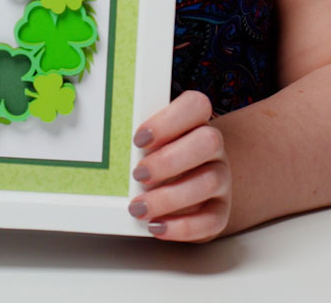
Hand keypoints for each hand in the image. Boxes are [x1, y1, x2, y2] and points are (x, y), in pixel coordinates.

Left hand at [128, 89, 231, 242]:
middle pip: (208, 142)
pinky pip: (211, 219)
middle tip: (138, 174)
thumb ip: (142, 139)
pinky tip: (157, 227)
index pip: (196, 105)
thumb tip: (108, 146)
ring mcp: (222, 178)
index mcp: (196, 121)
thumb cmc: (164, 156)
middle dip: (169, 159)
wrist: (195, 184)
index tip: (139, 138)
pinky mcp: (221, 211)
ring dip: (169, 197)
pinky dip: (182, 226)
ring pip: (209, 181)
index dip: (168, 120)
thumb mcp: (155, 141)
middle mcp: (214, 147)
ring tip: (139, 208)